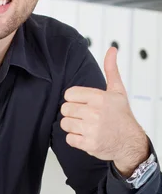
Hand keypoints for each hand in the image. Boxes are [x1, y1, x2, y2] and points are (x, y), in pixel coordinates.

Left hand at [60, 46, 148, 175]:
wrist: (130, 141)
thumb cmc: (121, 116)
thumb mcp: (118, 90)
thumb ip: (111, 69)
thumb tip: (112, 49)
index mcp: (99, 97)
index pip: (68, 94)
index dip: (74, 99)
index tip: (82, 103)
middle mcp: (94, 113)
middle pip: (64, 109)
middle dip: (72, 113)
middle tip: (83, 115)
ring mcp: (91, 129)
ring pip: (64, 124)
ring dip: (72, 126)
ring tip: (84, 125)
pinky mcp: (88, 144)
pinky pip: (69, 139)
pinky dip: (75, 139)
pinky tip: (85, 136)